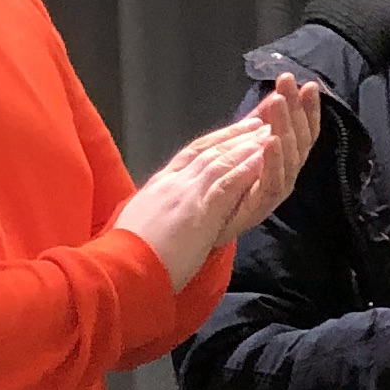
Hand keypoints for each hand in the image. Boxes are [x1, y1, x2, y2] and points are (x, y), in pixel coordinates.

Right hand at [112, 123, 272, 292]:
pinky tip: (262, 158)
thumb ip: (156, 208)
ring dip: (246, 146)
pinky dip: (245, 169)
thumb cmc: (127, 254)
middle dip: (235, 135)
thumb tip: (163, 208)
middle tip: (258, 122)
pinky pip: (227, 184)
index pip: (190, 154)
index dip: (214, 141)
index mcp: (159, 185)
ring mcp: (186, 194)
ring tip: (268, 132)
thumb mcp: (140, 221)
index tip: (232, 132)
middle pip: (208, 151)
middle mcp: (173, 182)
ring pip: (219, 161)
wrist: (121, 268)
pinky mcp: (200, 211)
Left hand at [207, 75, 320, 244]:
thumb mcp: (241, 147)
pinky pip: (273, 181)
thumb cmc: (223, 188)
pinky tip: (272, 140)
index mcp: (282, 159)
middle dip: (297, 109)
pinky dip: (275, 160)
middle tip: (291, 85)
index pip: (302, 130)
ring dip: (285, 127)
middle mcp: (285, 173)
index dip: (307, 108)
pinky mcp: (262, 205)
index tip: (308, 84)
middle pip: (300, 139)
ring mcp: (276, 190)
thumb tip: (272, 97)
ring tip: (280, 103)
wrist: (199, 229)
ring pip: (290, 157)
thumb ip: (258, 124)